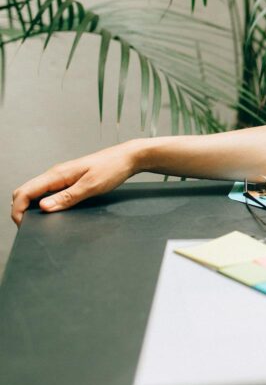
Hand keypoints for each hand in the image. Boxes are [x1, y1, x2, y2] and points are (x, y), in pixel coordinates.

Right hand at [11, 141, 141, 225]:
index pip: (25, 191)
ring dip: (32, 207)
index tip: (22, 225)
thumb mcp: (91, 186)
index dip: (18, 210)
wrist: (128, 158)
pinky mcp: (70, 180)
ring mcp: (62, 177)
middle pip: (26, 192)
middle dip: (21, 209)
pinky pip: (49, 192)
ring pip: (36, 192)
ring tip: (38, 222)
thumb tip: (44, 208)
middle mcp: (56, 174)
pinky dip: (45, 203)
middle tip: (28, 227)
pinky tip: (53, 211)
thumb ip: (67, 197)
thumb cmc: (112, 168)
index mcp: (57, 174)